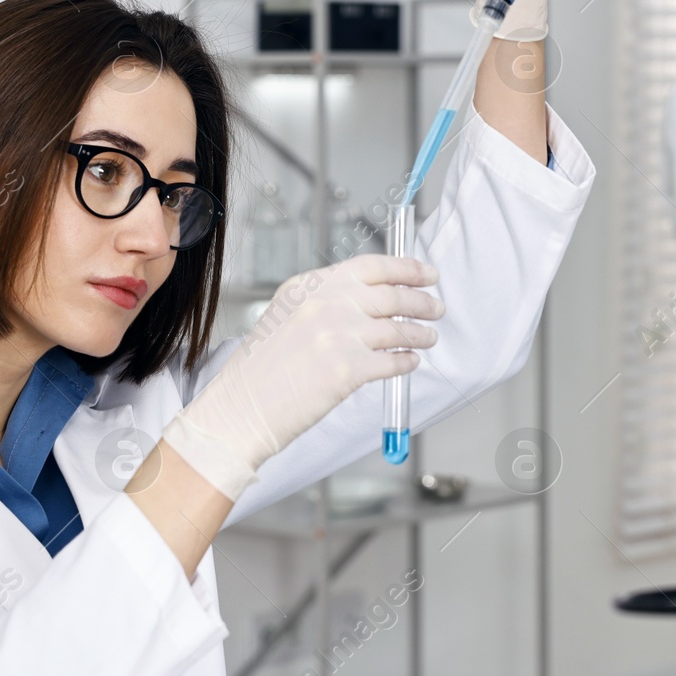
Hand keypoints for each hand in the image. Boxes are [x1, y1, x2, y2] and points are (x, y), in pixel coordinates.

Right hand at [160, 255, 442, 499]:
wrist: (238, 409)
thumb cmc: (258, 372)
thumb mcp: (285, 317)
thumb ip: (324, 304)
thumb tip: (371, 302)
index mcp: (308, 286)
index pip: (370, 266)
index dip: (406, 268)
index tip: (427, 274)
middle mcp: (324, 304)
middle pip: (391, 294)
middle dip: (422, 301)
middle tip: (436, 307)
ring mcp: (337, 335)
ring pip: (398, 328)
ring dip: (420, 333)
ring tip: (429, 337)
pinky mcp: (347, 370)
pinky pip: (392, 361)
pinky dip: (407, 361)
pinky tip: (410, 362)